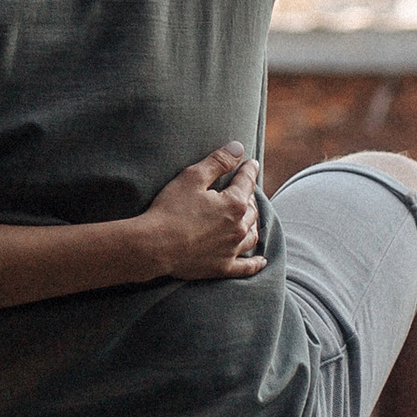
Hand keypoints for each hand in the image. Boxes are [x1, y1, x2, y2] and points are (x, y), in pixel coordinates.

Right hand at [135, 146, 263, 282]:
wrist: (155, 246)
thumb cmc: (170, 209)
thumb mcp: (192, 177)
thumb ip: (218, 162)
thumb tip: (239, 148)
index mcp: (234, 203)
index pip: (246, 182)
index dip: (249, 170)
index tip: (252, 163)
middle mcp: (238, 227)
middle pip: (251, 209)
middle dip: (249, 197)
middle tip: (245, 190)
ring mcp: (231, 249)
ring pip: (252, 235)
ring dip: (253, 223)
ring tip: (250, 217)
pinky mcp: (222, 267)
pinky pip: (246, 267)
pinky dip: (256, 263)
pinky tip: (261, 261)